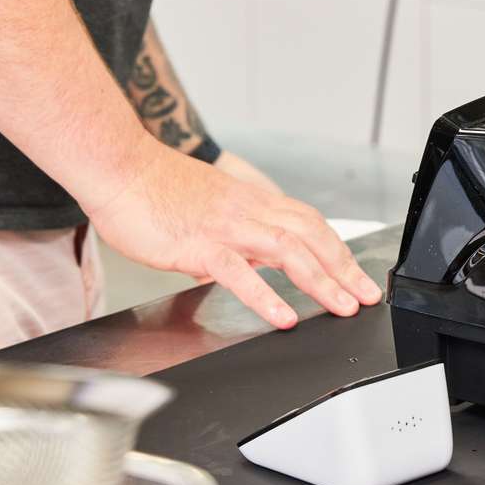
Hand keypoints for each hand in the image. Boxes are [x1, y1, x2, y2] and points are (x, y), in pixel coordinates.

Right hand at [86, 145, 381, 328]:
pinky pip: (240, 273)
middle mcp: (248, 211)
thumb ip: (229, 237)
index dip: (337, 248)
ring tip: (342, 307)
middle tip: (366, 296)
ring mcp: (227, 227)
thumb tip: (238, 269)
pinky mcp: (199, 244)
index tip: (355, 273)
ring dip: (321, 282)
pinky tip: (283, 318)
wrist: (118, 166)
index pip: (309, 223)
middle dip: (345, 268)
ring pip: (289, 252)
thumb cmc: (154, 188)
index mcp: (251, 202)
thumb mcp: (206, 208)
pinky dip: (266, 297)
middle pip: (312, 236)